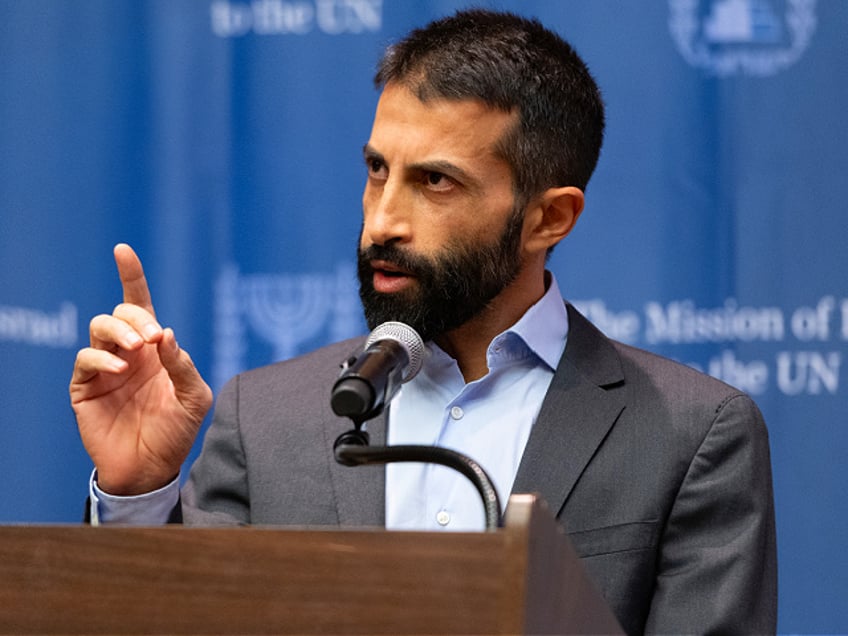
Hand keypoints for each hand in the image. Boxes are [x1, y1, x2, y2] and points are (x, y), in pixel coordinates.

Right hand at [70, 244, 212, 494]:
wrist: (152, 468)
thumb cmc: (176, 431)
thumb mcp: (194, 397)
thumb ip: (183, 365)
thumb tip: (166, 333)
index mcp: (155, 348)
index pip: (141, 304)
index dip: (131, 276)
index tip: (122, 250)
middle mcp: (128, 352)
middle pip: (121, 312)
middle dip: (136, 316)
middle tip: (152, 338)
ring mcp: (105, 368)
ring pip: (100, 327)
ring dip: (119, 331)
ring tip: (137, 349)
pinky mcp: (86, 387)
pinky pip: (86, 359)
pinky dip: (103, 358)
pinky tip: (121, 370)